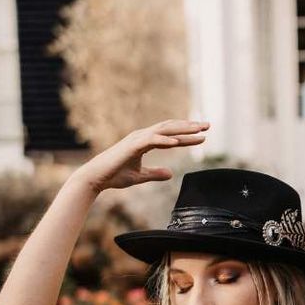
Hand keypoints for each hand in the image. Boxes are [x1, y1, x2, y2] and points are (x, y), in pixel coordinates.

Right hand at [71, 119, 209, 192]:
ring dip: (183, 130)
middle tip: (208, 126)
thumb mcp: (141, 176)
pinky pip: (151, 141)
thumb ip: (155, 173)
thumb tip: (170, 173)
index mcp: (144, 141)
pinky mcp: (132, 146)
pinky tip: (178, 142)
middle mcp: (142, 136)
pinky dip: (165, 140)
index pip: (170, 136)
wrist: (97, 178)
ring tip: (199, 131)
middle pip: (171, 128)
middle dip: (190, 127)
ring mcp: (137, 139)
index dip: (187, 135)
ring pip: (164, 131)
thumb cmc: (115, 176)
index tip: (203, 135)